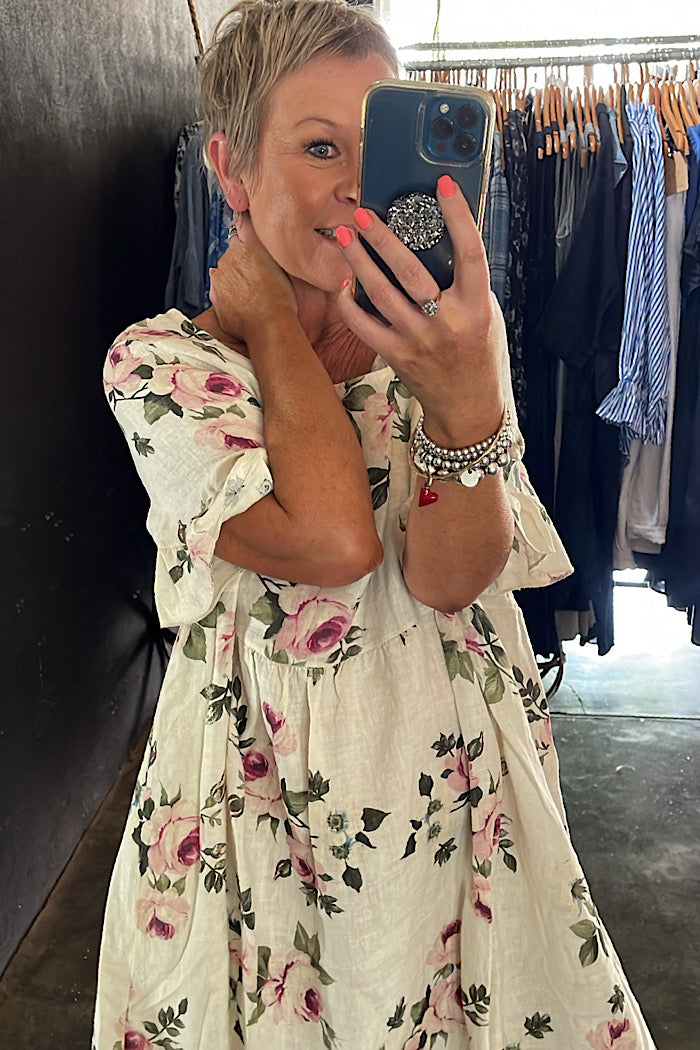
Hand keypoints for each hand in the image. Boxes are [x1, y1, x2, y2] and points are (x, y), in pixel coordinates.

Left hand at [209, 212, 297, 345]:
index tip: (250, 234)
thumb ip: (264, 248)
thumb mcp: (282, 265)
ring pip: (225, 271)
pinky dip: (228, 294)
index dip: (247, 233)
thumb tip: (250, 236)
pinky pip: (219, 289)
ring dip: (234, 278)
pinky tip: (243, 303)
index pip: (242, 226)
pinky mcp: (215, 295)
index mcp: (248, 246)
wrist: (270, 327)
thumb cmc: (282, 299)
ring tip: (253, 293)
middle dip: (242, 261)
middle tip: (259, 277)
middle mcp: (230, 258)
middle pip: (233, 252)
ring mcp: (220, 277)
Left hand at [336, 177, 503, 443]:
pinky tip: (344, 282)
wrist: (469, 406)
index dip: (458, 216)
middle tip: (363, 213)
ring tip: (344, 236)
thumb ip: (464, 283)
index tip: (442, 185)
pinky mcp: (397, 355)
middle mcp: (447, 322)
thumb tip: (435, 238)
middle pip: (410, 272)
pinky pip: (364, 325)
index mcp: (476, 306)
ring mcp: (419, 340)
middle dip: (383, 239)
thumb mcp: (485, 314)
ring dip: (358, 262)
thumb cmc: (479, 353)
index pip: (469, 252)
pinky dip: (350, 304)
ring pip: (381, 294)